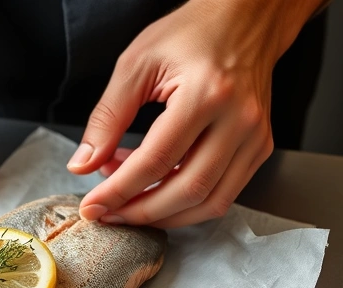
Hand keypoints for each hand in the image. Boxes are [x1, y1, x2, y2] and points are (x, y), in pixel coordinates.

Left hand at [68, 0, 323, 227]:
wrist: (245, 18)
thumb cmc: (192, 33)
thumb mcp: (136, 65)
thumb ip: (107, 118)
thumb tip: (83, 164)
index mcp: (206, 94)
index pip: (156, 160)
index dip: (119, 191)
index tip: (93, 206)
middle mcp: (239, 120)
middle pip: (187, 190)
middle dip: (140, 211)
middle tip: (107, 213)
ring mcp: (255, 137)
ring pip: (210, 203)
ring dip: (164, 214)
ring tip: (128, 200)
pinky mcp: (260, 147)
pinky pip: (223, 193)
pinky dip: (186, 201)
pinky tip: (157, 187)